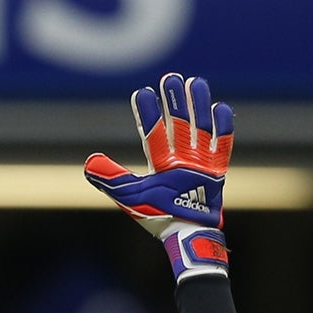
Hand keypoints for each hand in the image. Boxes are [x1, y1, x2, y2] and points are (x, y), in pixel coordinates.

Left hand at [84, 72, 233, 280]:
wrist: (184, 234)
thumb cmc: (155, 217)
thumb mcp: (128, 195)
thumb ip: (110, 178)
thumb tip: (89, 161)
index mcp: (159, 164)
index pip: (152, 133)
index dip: (147, 114)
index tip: (142, 92)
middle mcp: (180, 160)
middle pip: (177, 124)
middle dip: (173, 101)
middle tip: (170, 77)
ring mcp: (200, 163)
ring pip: (200, 127)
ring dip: (197, 105)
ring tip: (194, 82)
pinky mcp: (216, 171)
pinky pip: (222, 144)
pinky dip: (223, 127)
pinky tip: (220, 106)